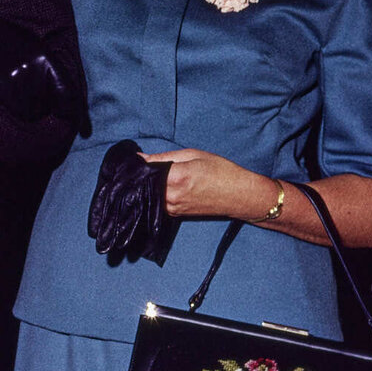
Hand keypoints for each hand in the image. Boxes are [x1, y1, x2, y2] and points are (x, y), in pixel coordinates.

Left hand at [141, 148, 272, 219]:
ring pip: (148, 197)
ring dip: (145, 187)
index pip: (143, 172)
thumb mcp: (192, 155)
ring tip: (149, 176)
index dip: (136, 165)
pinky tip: (158, 187)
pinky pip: (157, 204)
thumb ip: (163, 157)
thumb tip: (139, 158)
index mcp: (175, 177)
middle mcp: (171, 196)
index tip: (132, 160)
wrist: (240, 196)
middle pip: (142, 186)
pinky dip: (154, 195)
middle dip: (138, 177)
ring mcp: (173, 208)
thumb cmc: (220, 171)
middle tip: (136, 167)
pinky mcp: (176, 215)